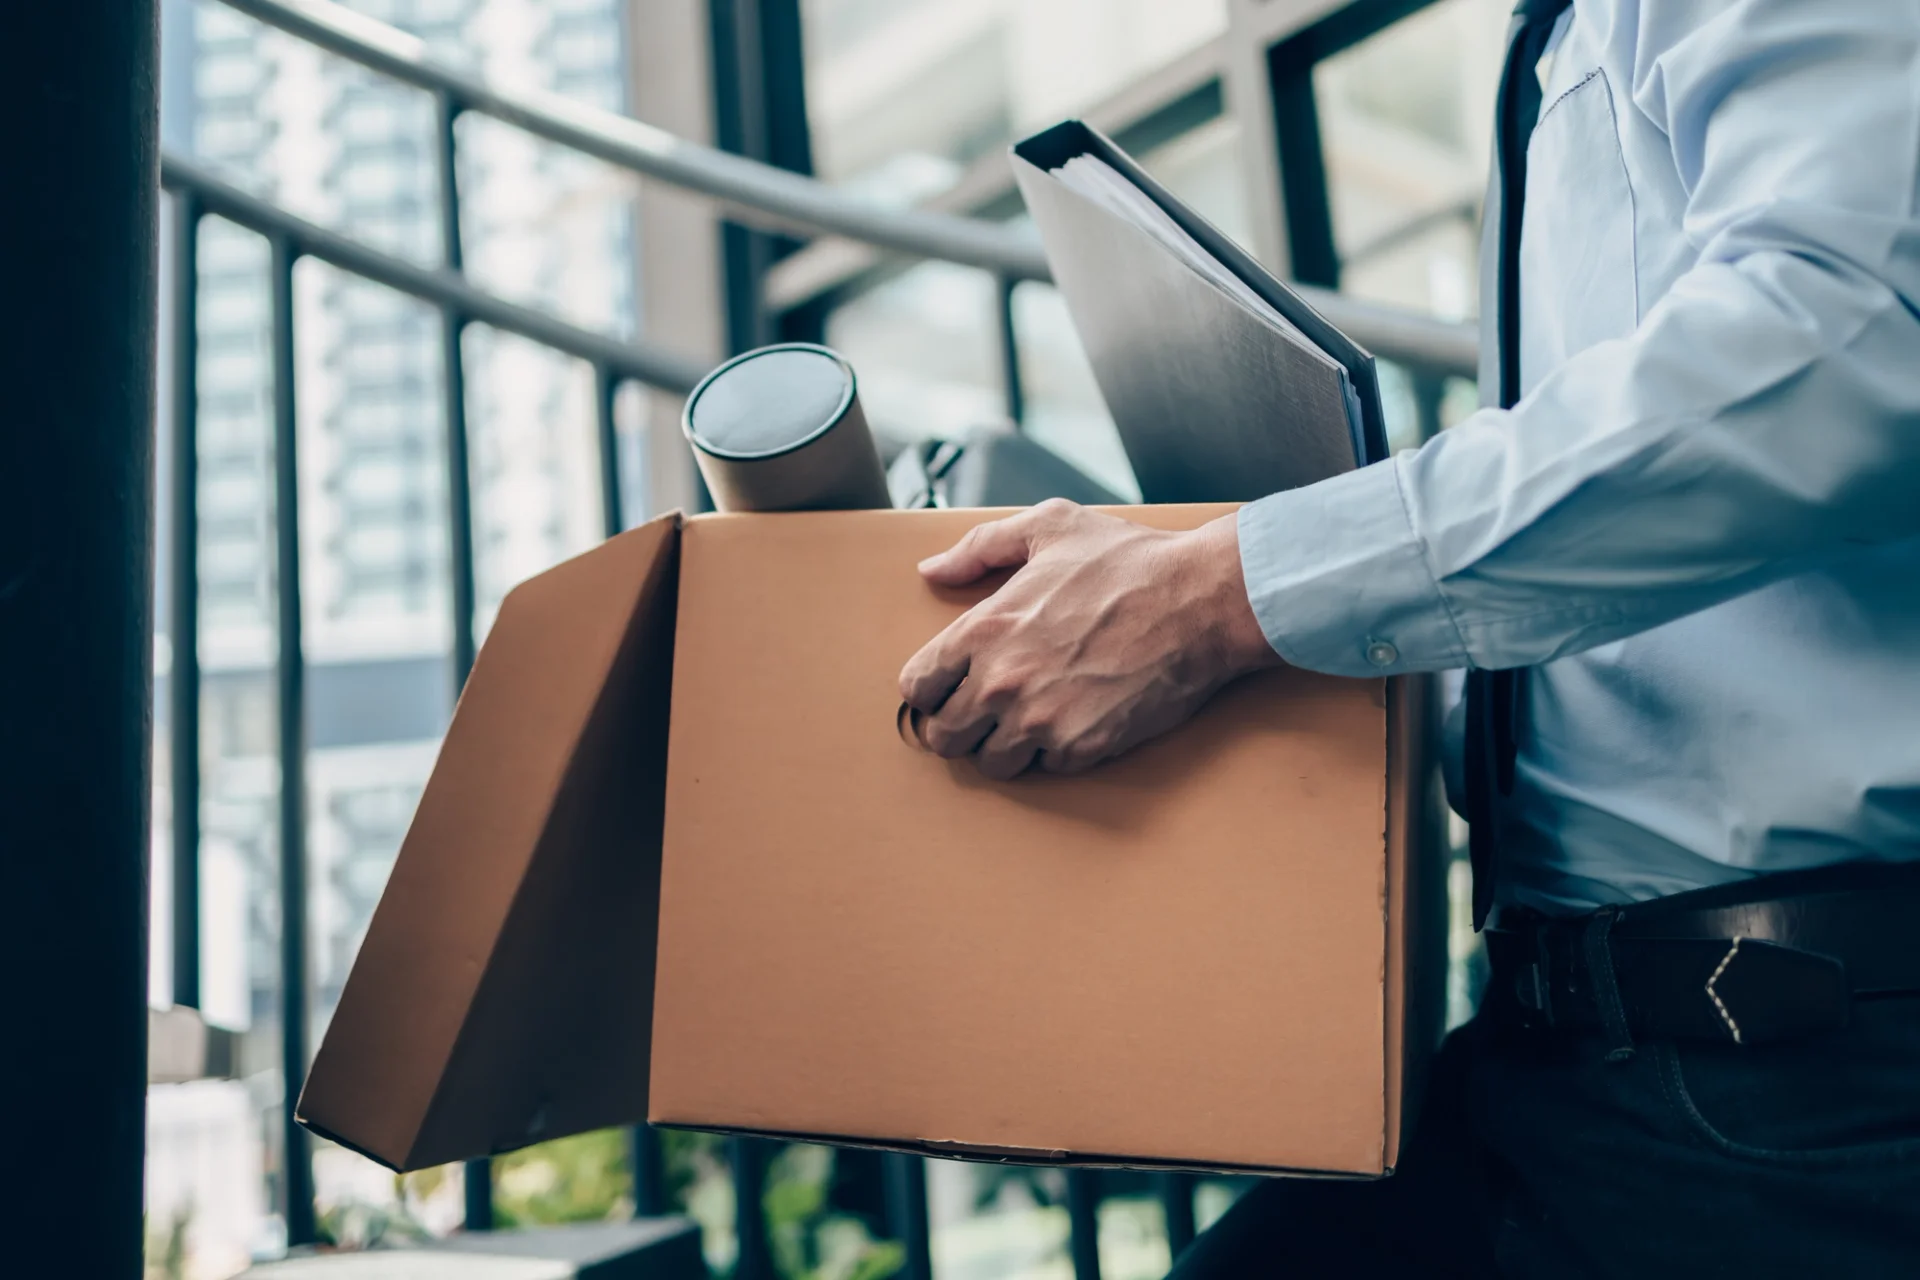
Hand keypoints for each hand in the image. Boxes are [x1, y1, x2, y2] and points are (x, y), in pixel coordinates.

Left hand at [898, 499, 1281, 779]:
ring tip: (1031, 719)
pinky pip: (1045, 769)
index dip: (932, 689)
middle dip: (962, 724)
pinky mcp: (1082, 748)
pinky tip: (1075, 719)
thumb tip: (932, 571)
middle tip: (989, 711)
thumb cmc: (1128, 561)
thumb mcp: (1049, 527)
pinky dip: (1055, 752)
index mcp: (982, 629)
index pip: (917, 688)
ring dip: (1004, 746)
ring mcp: (1040, 721)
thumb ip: (979, 549)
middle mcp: (1001, 682)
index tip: (952, 686)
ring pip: (990, 764)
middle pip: (945, 737)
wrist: (1201, 600)